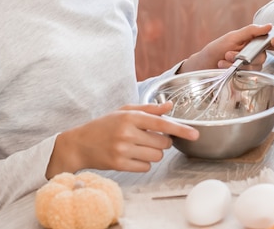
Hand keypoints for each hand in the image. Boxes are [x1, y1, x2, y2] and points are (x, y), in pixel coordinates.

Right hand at [46, 102, 198, 177]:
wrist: (79, 144)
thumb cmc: (105, 125)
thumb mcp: (125, 111)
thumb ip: (149, 109)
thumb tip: (170, 106)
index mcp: (130, 117)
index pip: (161, 124)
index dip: (180, 129)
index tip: (195, 134)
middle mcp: (127, 133)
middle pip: (163, 142)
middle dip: (163, 141)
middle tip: (150, 137)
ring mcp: (122, 150)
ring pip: (157, 156)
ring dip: (154, 152)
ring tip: (139, 146)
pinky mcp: (119, 165)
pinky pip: (146, 167)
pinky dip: (144, 162)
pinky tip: (132, 155)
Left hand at [179, 24, 273, 72]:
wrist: (202, 66)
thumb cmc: (216, 49)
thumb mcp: (232, 37)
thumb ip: (251, 31)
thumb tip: (269, 26)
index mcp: (255, 42)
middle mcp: (255, 55)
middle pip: (264, 56)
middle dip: (247, 55)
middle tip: (229, 53)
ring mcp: (250, 67)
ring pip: (255, 67)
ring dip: (237, 63)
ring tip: (223, 60)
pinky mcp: (245, 78)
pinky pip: (247, 75)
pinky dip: (234, 70)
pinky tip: (223, 67)